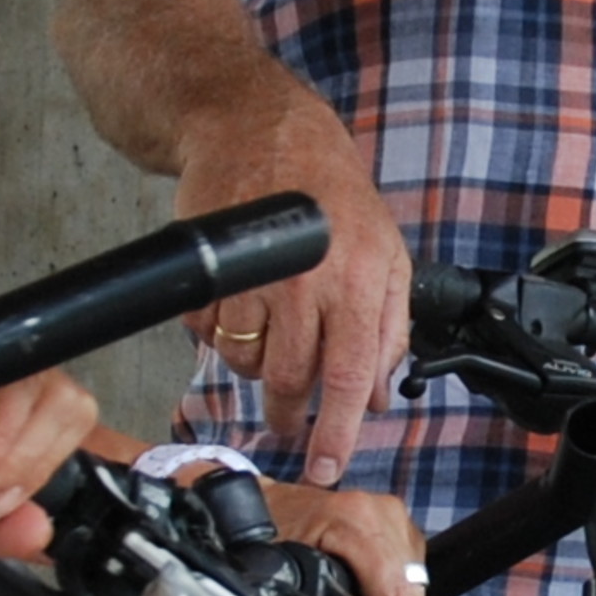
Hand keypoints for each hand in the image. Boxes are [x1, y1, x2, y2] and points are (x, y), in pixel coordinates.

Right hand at [181, 90, 410, 488]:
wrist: (258, 129)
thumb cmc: (327, 191)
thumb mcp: (384, 251)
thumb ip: (388, 326)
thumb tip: (380, 394)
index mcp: (353, 280)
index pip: (349, 378)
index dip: (336, 433)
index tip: (326, 466)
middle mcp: (302, 283)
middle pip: (288, 380)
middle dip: (287, 412)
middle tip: (289, 419)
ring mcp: (249, 277)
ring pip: (244, 362)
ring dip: (255, 364)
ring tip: (270, 332)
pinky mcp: (208, 271)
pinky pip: (206, 334)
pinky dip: (221, 333)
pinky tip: (241, 301)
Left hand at [264, 478, 428, 595]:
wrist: (266, 499)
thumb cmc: (268, 528)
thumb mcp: (281, 568)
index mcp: (358, 520)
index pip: (395, 592)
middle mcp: (384, 513)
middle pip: (410, 592)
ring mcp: (395, 516)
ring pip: (415, 585)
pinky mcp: (399, 525)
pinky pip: (410, 572)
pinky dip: (394, 594)